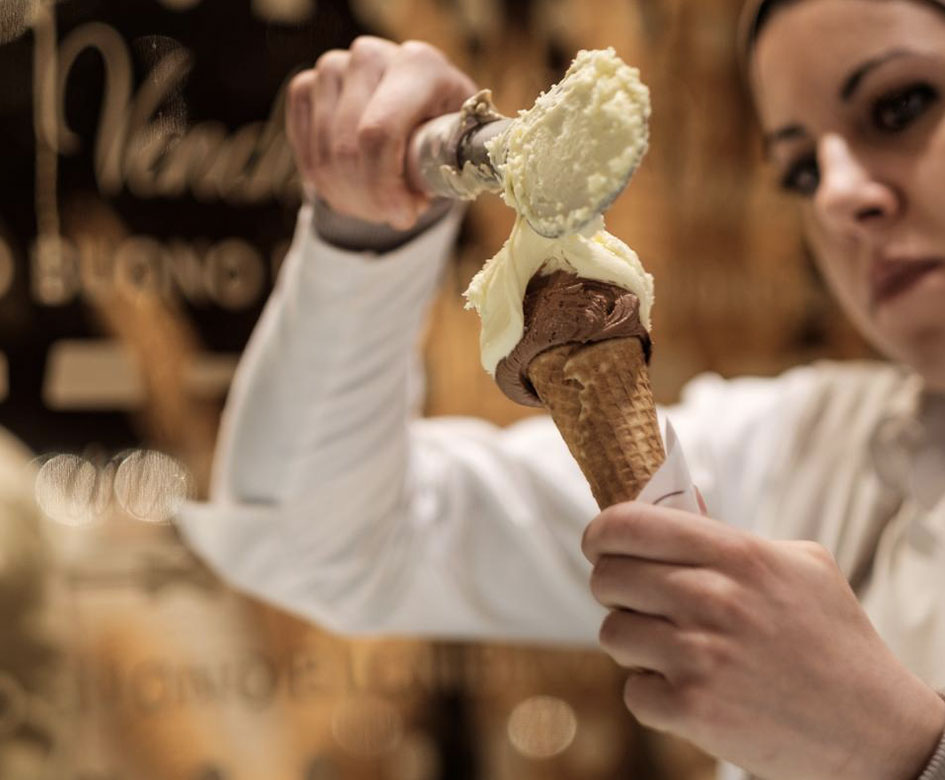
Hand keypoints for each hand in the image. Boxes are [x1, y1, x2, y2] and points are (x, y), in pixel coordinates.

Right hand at [286, 37, 476, 230]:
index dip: (385, 187)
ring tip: (380, 203)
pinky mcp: (305, 86)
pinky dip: (326, 184)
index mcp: (418, 65)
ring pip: (324, 158)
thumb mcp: (458, 147)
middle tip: (396, 214)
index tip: (404, 216)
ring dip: (349, 197)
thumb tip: (413, 201)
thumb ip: (442, 168)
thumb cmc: (442, 130)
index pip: (380, 133)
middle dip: (370, 199)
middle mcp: (369, 56)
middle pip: (347, 150)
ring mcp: (332, 68)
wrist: (416, 107)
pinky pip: (305, 154)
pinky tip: (354, 187)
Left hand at [583, 501, 944, 779]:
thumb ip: (732, 534)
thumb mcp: (800, 563)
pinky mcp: (693, 708)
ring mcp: (699, 655)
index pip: (628, 524)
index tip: (600, 545)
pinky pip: (632, 691)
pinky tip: (690, 691)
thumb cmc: (833, 639)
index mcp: (735, 553)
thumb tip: (671, 509)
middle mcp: (711, 597)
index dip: (601, 533)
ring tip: (675, 651)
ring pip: (612, 634)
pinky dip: (653, 696)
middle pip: (607, 578)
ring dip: (634, 646)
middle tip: (641, 603)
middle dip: (615, 591)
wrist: (875, 729)